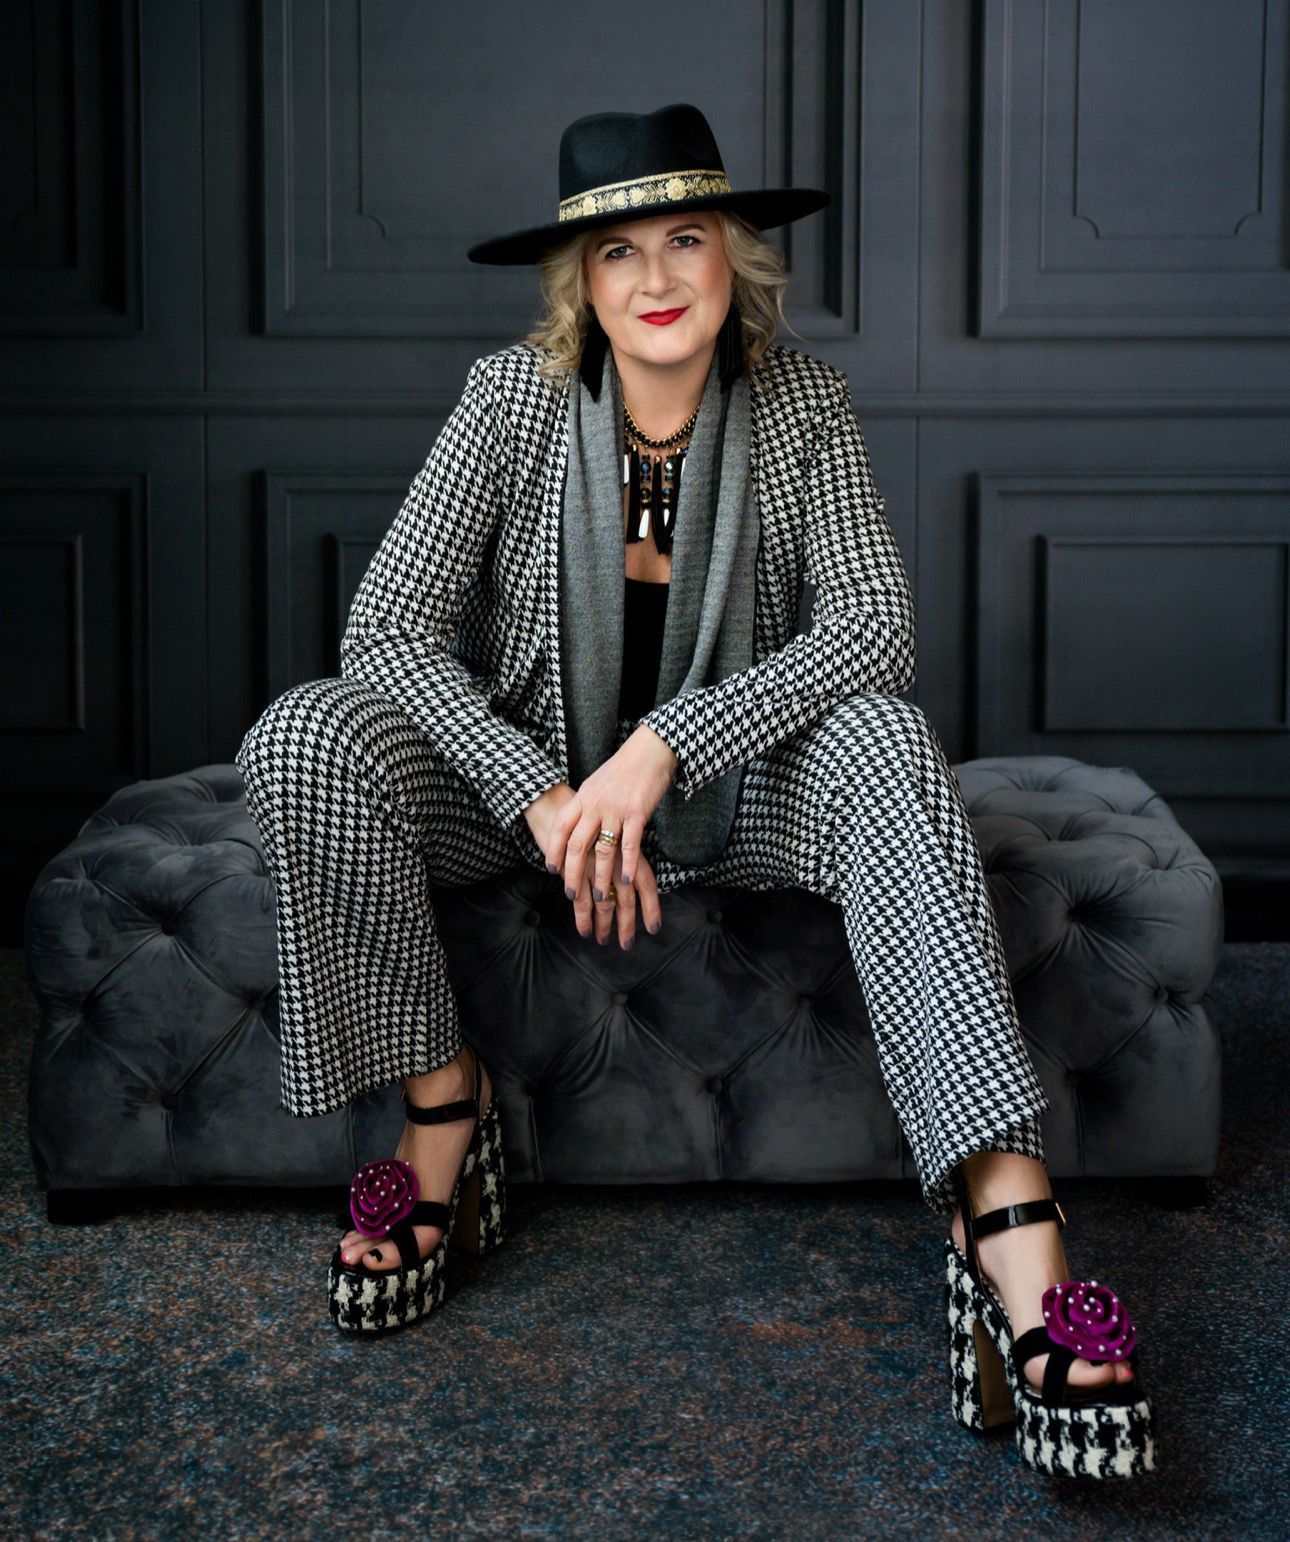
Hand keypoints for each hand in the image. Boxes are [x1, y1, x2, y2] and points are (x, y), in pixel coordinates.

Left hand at [522, 726, 677, 946]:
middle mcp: (595, 804)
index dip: (553, 850)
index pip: (560, 828)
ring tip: (600, 896)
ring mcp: (615, 809)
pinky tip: (624, 880)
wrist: (649, 751)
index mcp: (583, 797)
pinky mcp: (637, 813)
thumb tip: (575, 825)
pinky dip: (626, 864)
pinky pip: (629, 844)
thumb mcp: (596, 784)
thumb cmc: (624, 769)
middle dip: (572, 873)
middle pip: (577, 845)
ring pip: (603, 850)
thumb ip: (586, 805)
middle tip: (571, 894)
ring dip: (600, 876)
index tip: (551, 869)